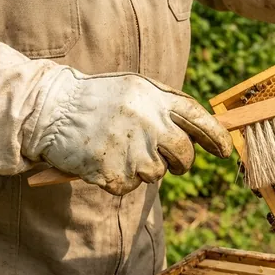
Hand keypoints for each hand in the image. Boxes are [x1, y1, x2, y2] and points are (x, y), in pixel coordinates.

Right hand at [22, 70, 231, 194]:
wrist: (51, 109)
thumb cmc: (98, 98)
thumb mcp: (136, 89)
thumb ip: (166, 106)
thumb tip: (200, 130)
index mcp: (157, 99)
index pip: (199, 120)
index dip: (215, 137)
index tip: (223, 150)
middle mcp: (150, 123)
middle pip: (184, 155)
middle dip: (182, 162)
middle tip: (171, 161)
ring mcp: (133, 149)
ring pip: (158, 173)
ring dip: (144, 169)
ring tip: (119, 150)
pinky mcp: (115, 173)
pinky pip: (131, 185)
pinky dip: (120, 178)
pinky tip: (103, 160)